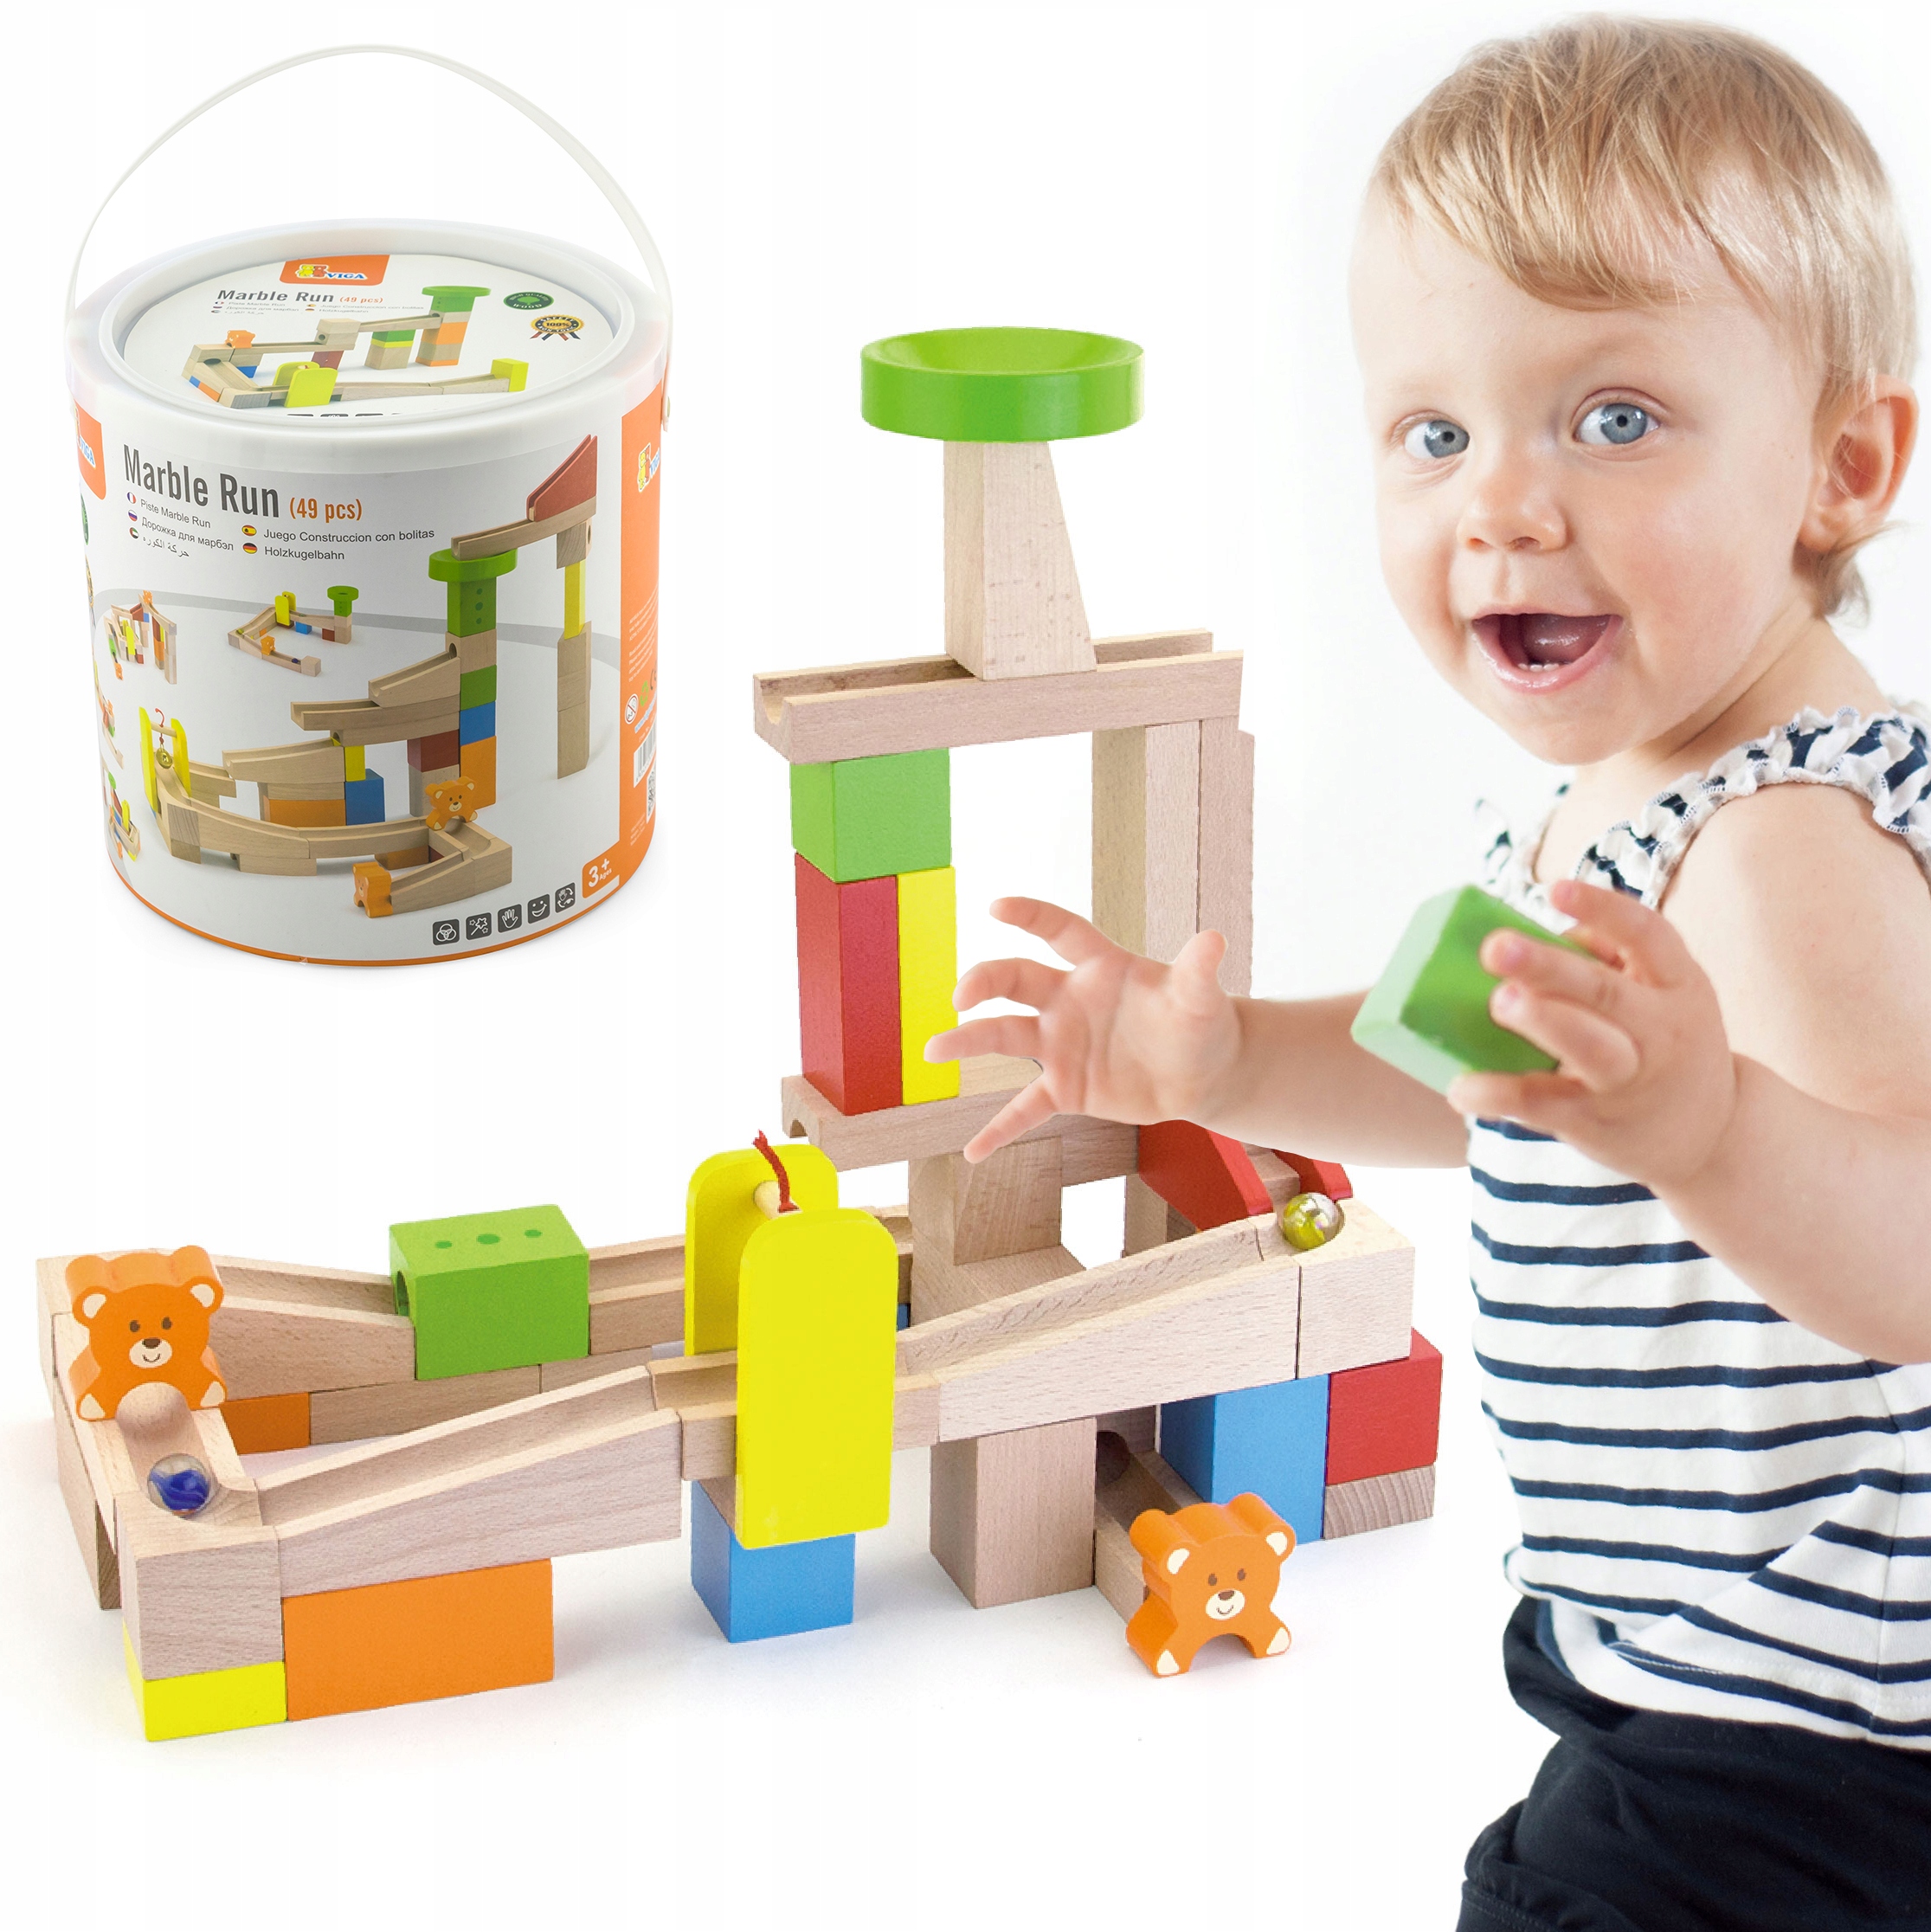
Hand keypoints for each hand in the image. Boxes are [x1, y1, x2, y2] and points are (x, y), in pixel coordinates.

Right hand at [925, 897, 1242, 1161]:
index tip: (997, 907)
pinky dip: (999, 1130)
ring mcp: (1062, 1045)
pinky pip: (1024, 1109)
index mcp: (1100, 966)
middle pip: (1016, 980)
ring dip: (968, 1042)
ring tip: (933, 1051)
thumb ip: (1199, 970)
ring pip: (1005, 1037)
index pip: (1059, 931)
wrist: (1203, 1073)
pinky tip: (973, 1153)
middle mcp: (1069, 1000)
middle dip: (985, 983)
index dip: (1031, 916)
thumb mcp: (1201, 997)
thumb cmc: (1200, 1022)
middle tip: (961, 997)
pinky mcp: (1066, 1088)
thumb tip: (1215, 940)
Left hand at [1445, 879, 1739, 1185]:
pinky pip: (1544, 1105)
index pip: (1648, 935)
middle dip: (1549, 967)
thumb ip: (1615, 960)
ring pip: (1588, 1048)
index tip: (1555, 889)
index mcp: (1679, 984)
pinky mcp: (1595, 1122)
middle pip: (1605, 992)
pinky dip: (1499, 1095)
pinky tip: (1461, 1087)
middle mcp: (1662, 1031)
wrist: (1711, 1136)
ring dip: (1542, 1021)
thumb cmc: (1666, 1044)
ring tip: (1498, 1001)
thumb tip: (1549, 937)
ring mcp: (1629, 1080)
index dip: (1603, 909)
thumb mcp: (1664, 994)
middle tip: (1496, 947)